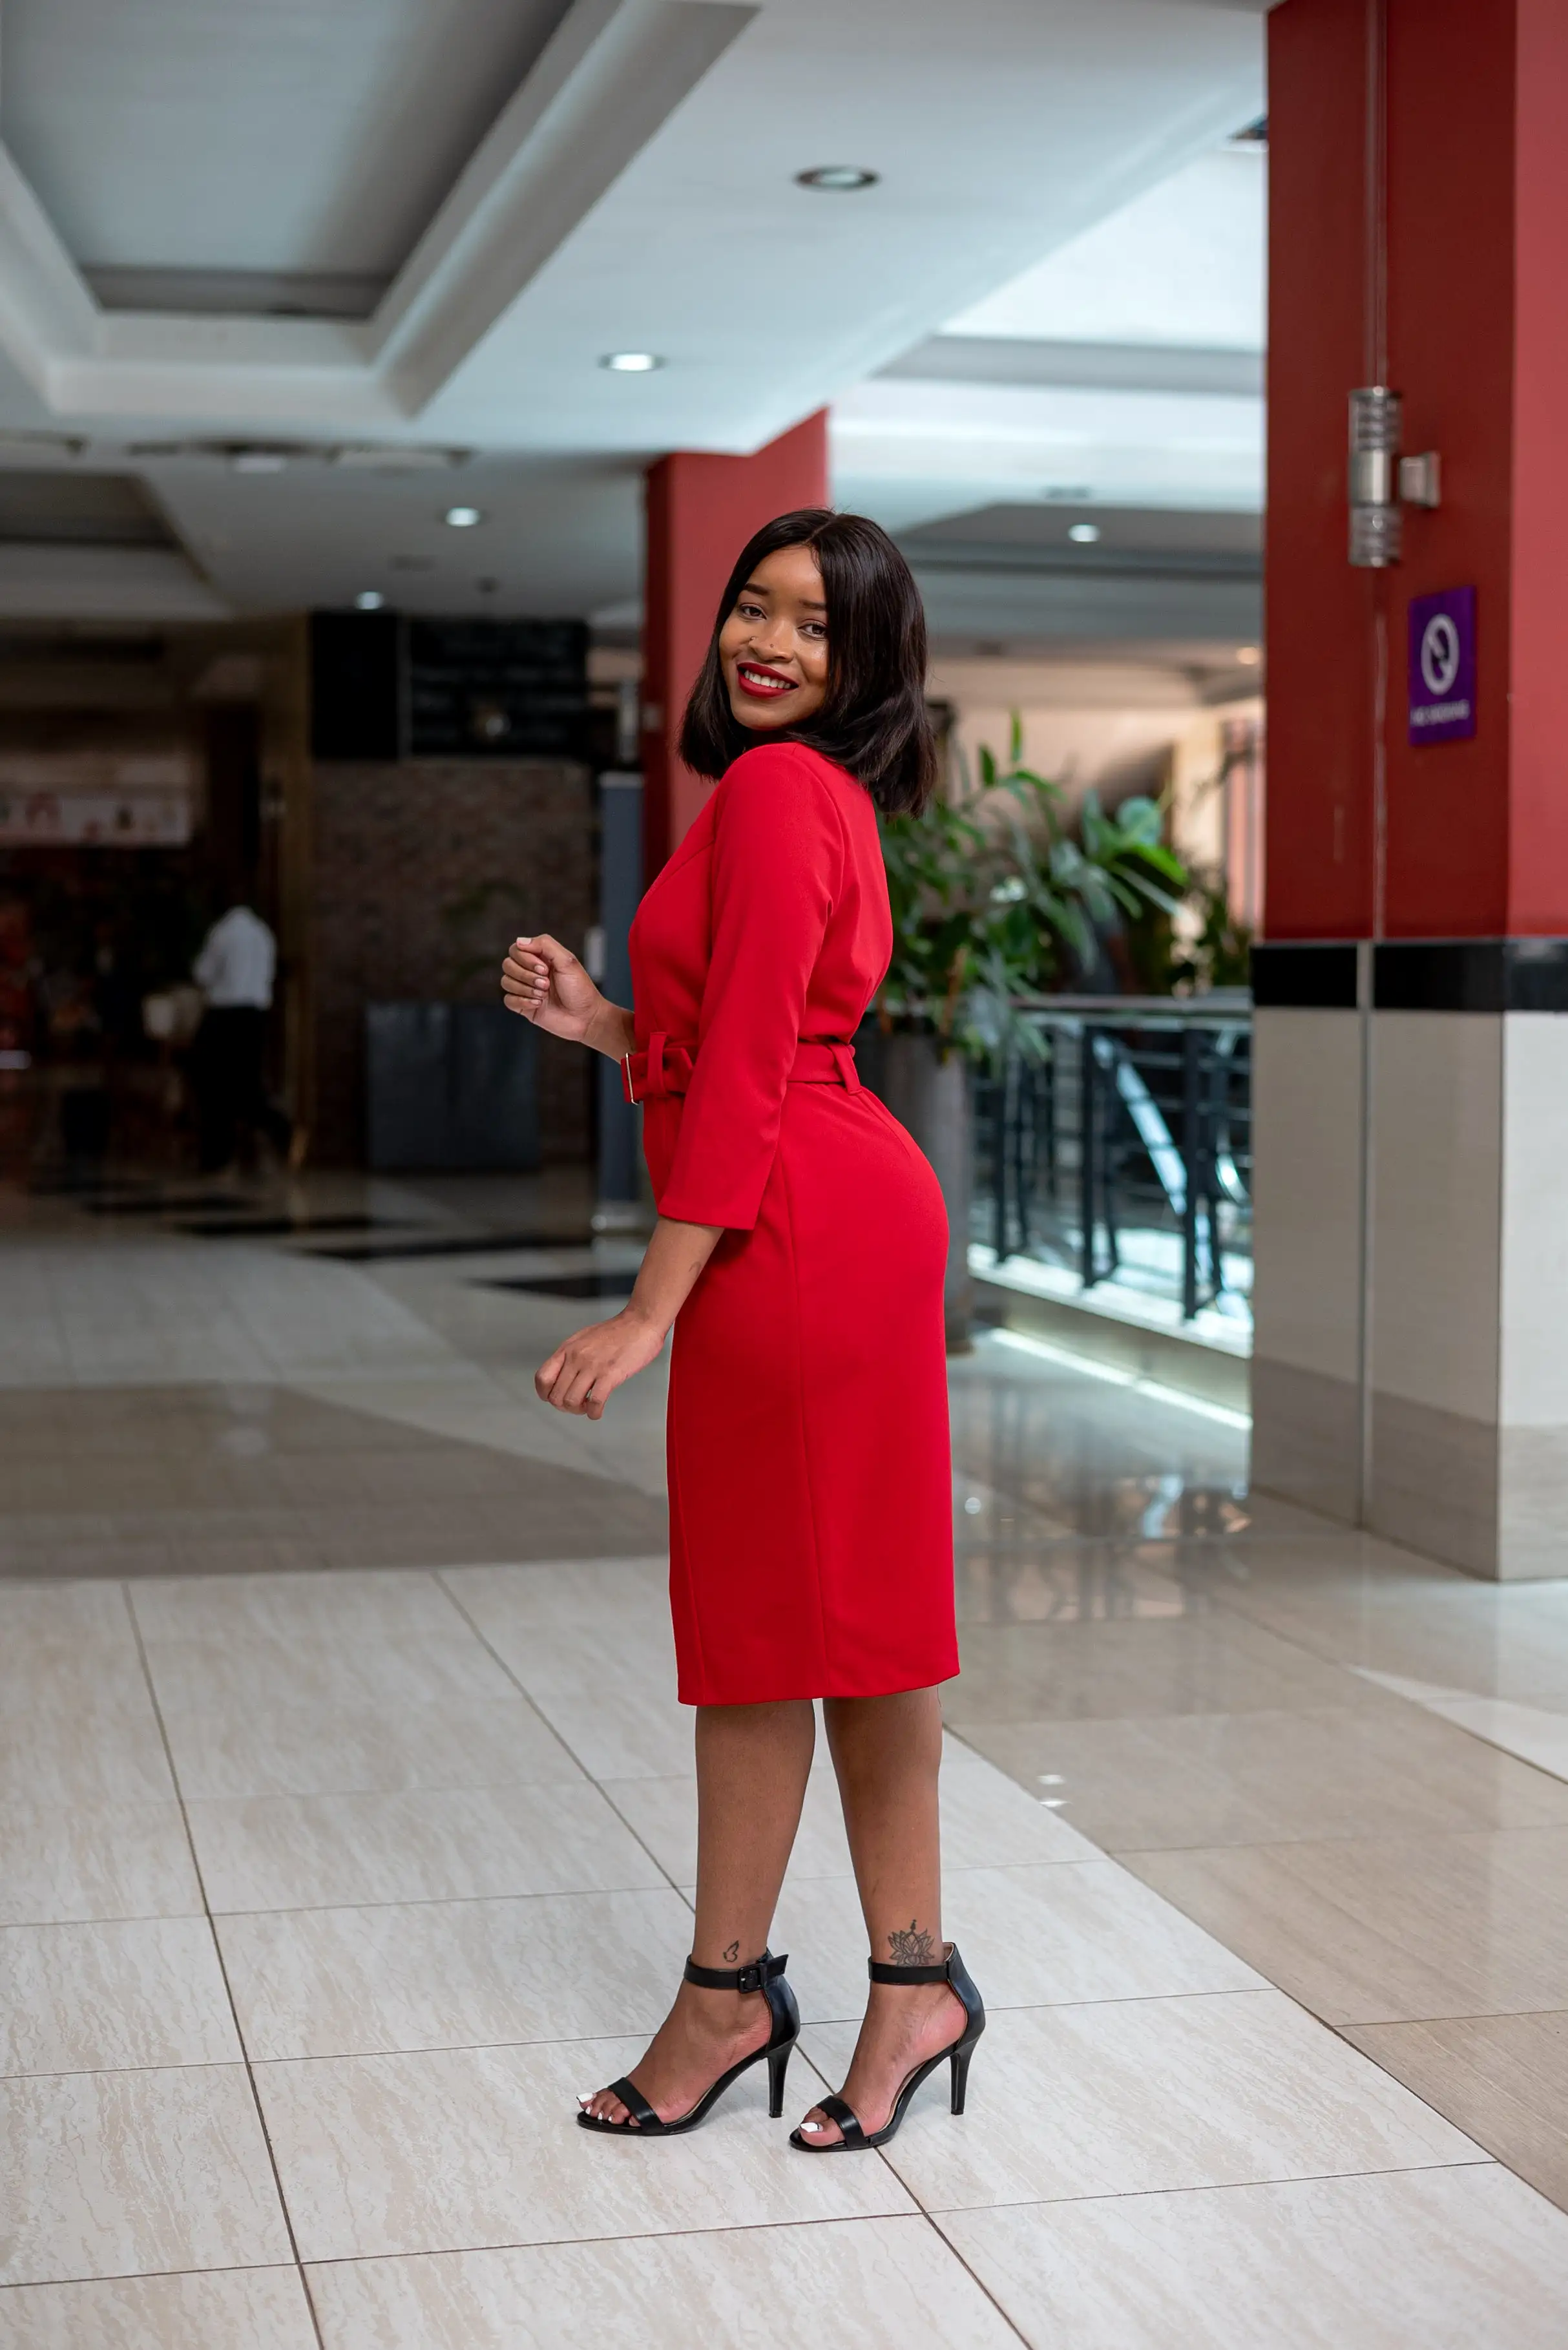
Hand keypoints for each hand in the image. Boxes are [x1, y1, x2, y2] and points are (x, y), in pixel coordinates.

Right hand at [501, 933, 608, 1046]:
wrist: (586, 1018)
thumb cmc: (580, 989)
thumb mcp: (567, 961)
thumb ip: (545, 945)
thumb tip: (519, 941)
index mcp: (540, 958)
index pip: (516, 950)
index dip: (526, 959)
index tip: (545, 969)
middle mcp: (530, 972)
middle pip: (508, 965)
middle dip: (526, 975)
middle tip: (546, 984)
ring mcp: (526, 989)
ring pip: (506, 981)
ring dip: (525, 989)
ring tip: (543, 995)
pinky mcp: (524, 1006)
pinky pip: (508, 1000)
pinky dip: (522, 1001)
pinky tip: (538, 1004)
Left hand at [535, 1306, 666, 1418]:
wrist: (641, 1322)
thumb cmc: (617, 1331)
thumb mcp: (584, 1339)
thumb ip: (571, 1356)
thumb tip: (564, 1376)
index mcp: (568, 1349)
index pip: (542, 1378)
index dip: (545, 1394)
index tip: (556, 1397)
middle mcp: (576, 1357)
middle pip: (555, 1395)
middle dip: (565, 1407)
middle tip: (577, 1405)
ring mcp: (592, 1366)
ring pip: (571, 1401)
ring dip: (579, 1411)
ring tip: (588, 1406)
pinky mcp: (610, 1374)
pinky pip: (595, 1402)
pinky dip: (594, 1413)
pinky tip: (598, 1411)